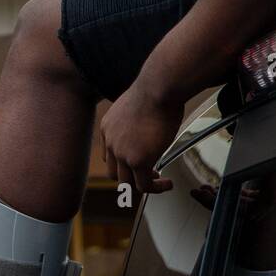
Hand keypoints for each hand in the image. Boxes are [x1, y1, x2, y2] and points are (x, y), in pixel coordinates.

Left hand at [100, 79, 182, 196]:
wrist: (158, 87)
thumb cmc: (155, 89)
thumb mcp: (138, 104)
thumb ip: (138, 118)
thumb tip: (152, 117)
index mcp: (108, 127)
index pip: (109, 154)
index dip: (123, 162)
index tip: (140, 162)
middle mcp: (110, 141)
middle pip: (113, 172)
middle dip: (130, 177)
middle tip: (150, 175)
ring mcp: (122, 153)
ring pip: (127, 182)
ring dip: (143, 185)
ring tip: (160, 182)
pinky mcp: (138, 160)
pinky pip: (144, 185)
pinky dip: (156, 188)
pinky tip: (168, 184)